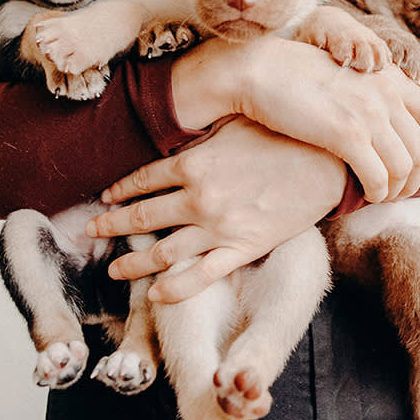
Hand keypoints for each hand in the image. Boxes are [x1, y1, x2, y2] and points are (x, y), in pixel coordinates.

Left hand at [86, 117, 346, 302]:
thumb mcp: (233, 125)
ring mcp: (218, 227)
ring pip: (162, 251)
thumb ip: (200, 139)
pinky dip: (174, 288)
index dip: (119, 191)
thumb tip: (177, 142)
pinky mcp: (243, 248)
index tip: (105, 198)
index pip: (141, 181)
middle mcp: (197, 198)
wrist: (327, 159)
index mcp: (192, 163)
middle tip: (91, 231)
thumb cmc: (283, 134)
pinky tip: (156, 295)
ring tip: (114, 269)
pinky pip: (201, 276)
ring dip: (133, 263)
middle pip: (141, 218)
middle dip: (111, 226)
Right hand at [172, 37, 419, 201]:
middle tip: (401, 192)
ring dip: (397, 189)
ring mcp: (369, 114)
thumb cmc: (293, 76)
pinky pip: (378, 177)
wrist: (261, 70)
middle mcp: (386, 94)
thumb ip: (370, 93)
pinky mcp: (347, 134)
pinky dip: (378, 192)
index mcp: (388, 78)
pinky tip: (367, 196)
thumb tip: (382, 122)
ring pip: (403, 167)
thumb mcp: (346, 75)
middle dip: (416, 178)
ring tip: (382, 197)